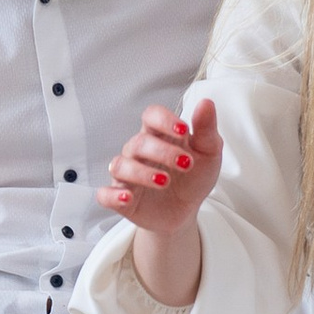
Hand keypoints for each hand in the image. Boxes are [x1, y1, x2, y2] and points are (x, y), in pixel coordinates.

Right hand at [103, 96, 219, 234]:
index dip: (163, 120)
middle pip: (139, 142)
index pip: (151, 116)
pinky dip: (114, 195)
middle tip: (186, 163)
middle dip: (162, 151)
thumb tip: (206, 103)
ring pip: (120, 165)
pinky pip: (106, 194)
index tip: (183, 130)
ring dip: (141, 172)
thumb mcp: (208, 153)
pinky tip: (128, 198)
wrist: (188, 210)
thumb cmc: (194, 176)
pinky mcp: (120, 198)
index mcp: (159, 135)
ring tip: (165, 181)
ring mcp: (128, 175)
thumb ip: (206, 129)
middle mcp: (139, 152)